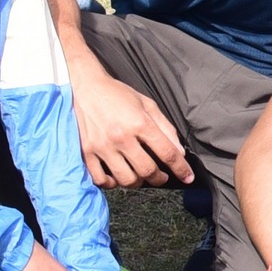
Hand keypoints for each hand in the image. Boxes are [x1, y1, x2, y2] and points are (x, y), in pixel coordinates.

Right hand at [70, 65, 190, 187]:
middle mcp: (121, 137)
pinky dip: (111, 183)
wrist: (84, 86)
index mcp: (139, 123)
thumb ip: (165, 127)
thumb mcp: (146, 104)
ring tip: (140, 176)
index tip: (187, 177)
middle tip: (161, 176)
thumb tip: (179, 150)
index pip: (167, 152)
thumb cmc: (116, 94)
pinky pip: (100, 179)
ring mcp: (102, 146)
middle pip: (147, 170)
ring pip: (125, 179)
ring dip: (137, 182)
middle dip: (159, 178)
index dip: (180, 168)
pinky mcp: (86, 152)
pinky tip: (116, 177)